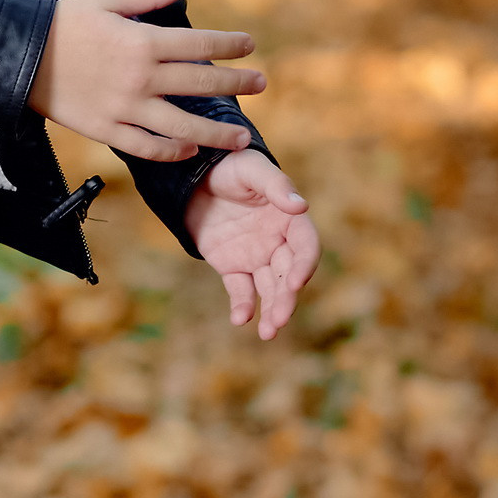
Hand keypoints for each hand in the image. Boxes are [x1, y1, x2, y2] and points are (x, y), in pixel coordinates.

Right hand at [28, 0, 263, 160]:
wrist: (19, 56)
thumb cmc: (64, 22)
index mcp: (142, 41)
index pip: (199, 43)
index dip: (229, 45)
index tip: (249, 46)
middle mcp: (140, 78)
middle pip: (200, 84)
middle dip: (237, 84)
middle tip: (260, 84)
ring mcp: (125, 108)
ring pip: (183, 126)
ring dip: (217, 134)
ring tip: (242, 138)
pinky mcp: (107, 130)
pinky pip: (147, 147)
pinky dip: (172, 152)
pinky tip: (190, 150)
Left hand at [188, 149, 317, 337]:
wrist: (191, 174)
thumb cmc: (228, 165)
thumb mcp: (250, 169)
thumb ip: (275, 186)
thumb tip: (300, 206)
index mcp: (289, 219)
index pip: (306, 246)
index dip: (305, 264)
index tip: (296, 281)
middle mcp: (277, 241)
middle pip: (288, 274)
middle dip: (287, 298)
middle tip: (279, 319)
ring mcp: (255, 256)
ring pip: (269, 288)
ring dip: (271, 310)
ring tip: (268, 332)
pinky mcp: (232, 265)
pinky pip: (240, 289)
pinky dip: (243, 305)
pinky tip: (240, 319)